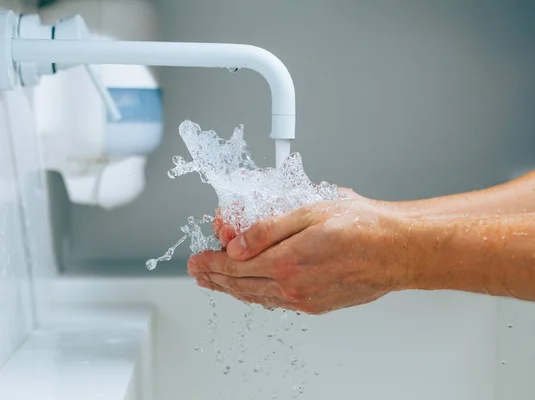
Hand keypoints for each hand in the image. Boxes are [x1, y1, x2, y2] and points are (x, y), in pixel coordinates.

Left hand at [189, 199, 411, 313]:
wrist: (398, 250)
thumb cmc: (363, 226)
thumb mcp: (309, 212)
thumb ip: (268, 229)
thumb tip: (236, 244)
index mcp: (287, 262)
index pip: (235, 265)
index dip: (211, 262)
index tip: (197, 259)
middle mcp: (293, 287)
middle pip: (241, 285)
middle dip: (215, 278)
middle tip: (198, 273)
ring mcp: (305, 300)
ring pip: (257, 296)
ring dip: (232, 289)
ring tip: (217, 283)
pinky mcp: (317, 305)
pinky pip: (277, 303)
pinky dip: (257, 296)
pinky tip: (252, 292)